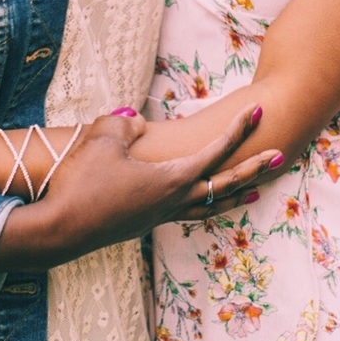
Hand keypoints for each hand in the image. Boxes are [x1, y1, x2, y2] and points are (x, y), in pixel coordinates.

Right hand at [0, 105, 279, 271]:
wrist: (58, 229)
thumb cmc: (82, 182)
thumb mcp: (103, 140)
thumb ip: (126, 125)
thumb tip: (136, 122)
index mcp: (172, 179)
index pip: (215, 150)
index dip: (238, 130)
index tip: (257, 111)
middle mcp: (173, 201)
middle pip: (225, 184)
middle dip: (253, 168)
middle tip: (280, 155)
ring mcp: (158, 216)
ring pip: (208, 205)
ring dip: (233, 194)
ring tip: (253, 189)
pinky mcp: (143, 223)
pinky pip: (186, 212)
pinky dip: (204, 204)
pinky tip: (199, 200)